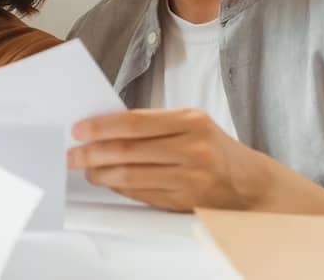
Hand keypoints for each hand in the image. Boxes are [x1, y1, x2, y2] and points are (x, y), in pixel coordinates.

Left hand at [67, 109, 273, 211]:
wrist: (250, 183)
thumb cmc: (214, 148)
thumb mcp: (191, 124)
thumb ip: (154, 124)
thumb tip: (106, 128)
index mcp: (191, 122)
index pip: (135, 122)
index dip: (102, 127)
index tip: (79, 130)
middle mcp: (191, 149)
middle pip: (129, 151)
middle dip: (93, 153)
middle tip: (73, 154)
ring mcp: (189, 178)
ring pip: (132, 176)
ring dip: (102, 174)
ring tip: (86, 170)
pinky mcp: (184, 201)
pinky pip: (142, 194)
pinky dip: (120, 188)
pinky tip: (108, 181)